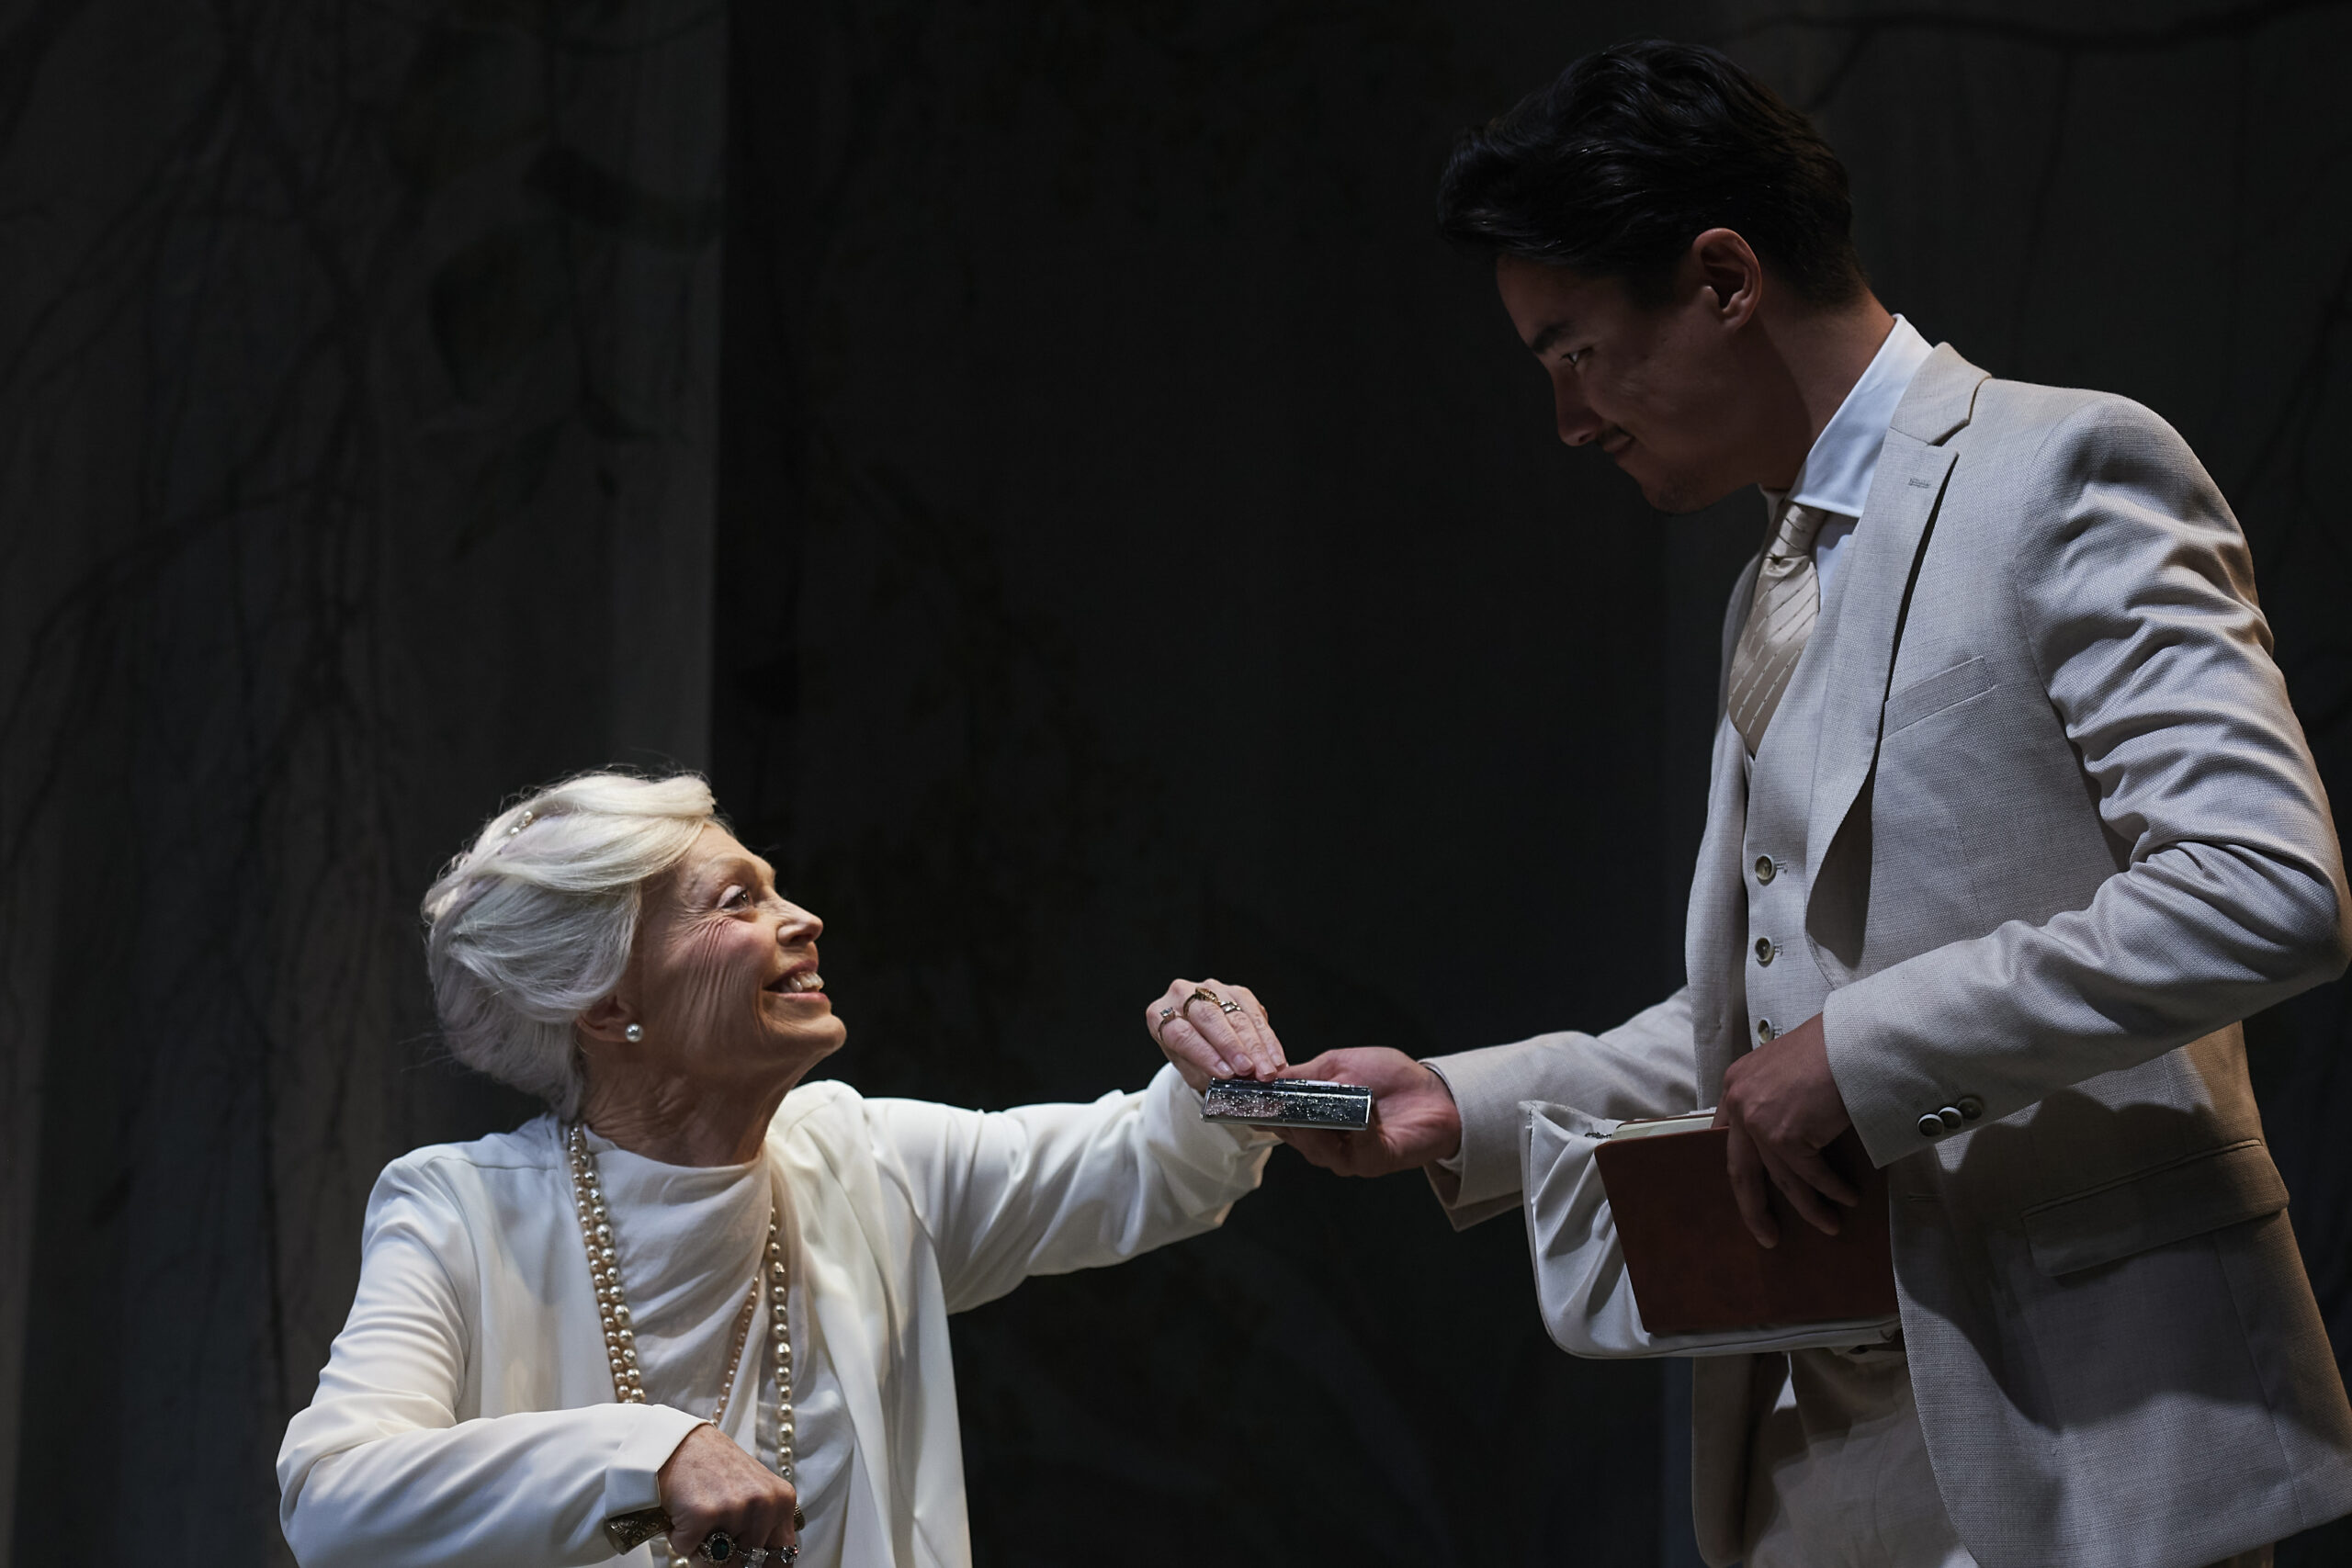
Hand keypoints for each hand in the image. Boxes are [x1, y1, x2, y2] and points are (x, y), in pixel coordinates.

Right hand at [657, 1422, 800, 1560]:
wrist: (678, 1443)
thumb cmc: (713, 1469)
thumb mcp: (753, 1491)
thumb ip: (764, 1525)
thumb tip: (760, 1565)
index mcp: (782, 1500)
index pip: (784, 1557)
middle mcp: (765, 1504)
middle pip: (747, 1563)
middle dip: (729, 1557)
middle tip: (715, 1531)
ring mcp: (736, 1509)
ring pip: (717, 1561)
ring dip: (702, 1547)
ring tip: (699, 1514)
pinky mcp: (704, 1514)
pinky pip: (688, 1550)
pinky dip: (680, 1538)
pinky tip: (683, 1510)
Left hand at [1147, 977, 1285, 1089]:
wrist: (1198, 1038)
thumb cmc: (1188, 1056)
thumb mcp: (1187, 1069)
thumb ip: (1205, 1072)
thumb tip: (1231, 1079)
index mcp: (1159, 1015)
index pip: (1181, 1034)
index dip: (1205, 1054)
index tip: (1225, 1073)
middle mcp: (1182, 995)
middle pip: (1209, 1018)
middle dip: (1233, 1046)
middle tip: (1249, 1069)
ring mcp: (1210, 989)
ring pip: (1236, 1014)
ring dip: (1256, 1045)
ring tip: (1267, 1069)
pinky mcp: (1235, 991)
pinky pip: (1254, 1012)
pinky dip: (1267, 1038)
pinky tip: (1274, 1057)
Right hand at [1275, 1047, 1461, 1175]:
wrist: (1435, 1092)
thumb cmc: (1388, 1076)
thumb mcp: (1338, 1065)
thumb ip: (1302, 1076)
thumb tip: (1265, 1078)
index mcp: (1315, 1118)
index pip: (1280, 1119)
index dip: (1263, 1110)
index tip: (1247, 1098)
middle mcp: (1328, 1141)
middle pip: (1294, 1137)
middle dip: (1284, 1119)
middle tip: (1278, 1102)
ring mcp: (1349, 1155)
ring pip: (1317, 1150)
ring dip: (1315, 1128)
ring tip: (1317, 1107)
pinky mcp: (1373, 1162)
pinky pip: (1355, 1151)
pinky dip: (1357, 1130)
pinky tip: (1365, 1112)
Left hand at [1714, 1012, 1858, 1247]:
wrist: (1856, 1038)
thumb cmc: (1833, 1048)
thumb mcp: (1788, 1069)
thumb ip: (1776, 1099)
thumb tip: (1788, 1140)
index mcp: (1735, 1084)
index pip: (1727, 1139)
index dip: (1740, 1170)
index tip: (1749, 1194)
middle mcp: (1739, 1102)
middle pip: (1740, 1171)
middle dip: (1754, 1208)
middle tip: (1766, 1235)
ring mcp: (1759, 1120)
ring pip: (1783, 1179)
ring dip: (1808, 1207)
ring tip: (1828, 1224)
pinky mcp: (1785, 1134)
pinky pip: (1810, 1175)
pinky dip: (1831, 1191)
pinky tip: (1847, 1199)